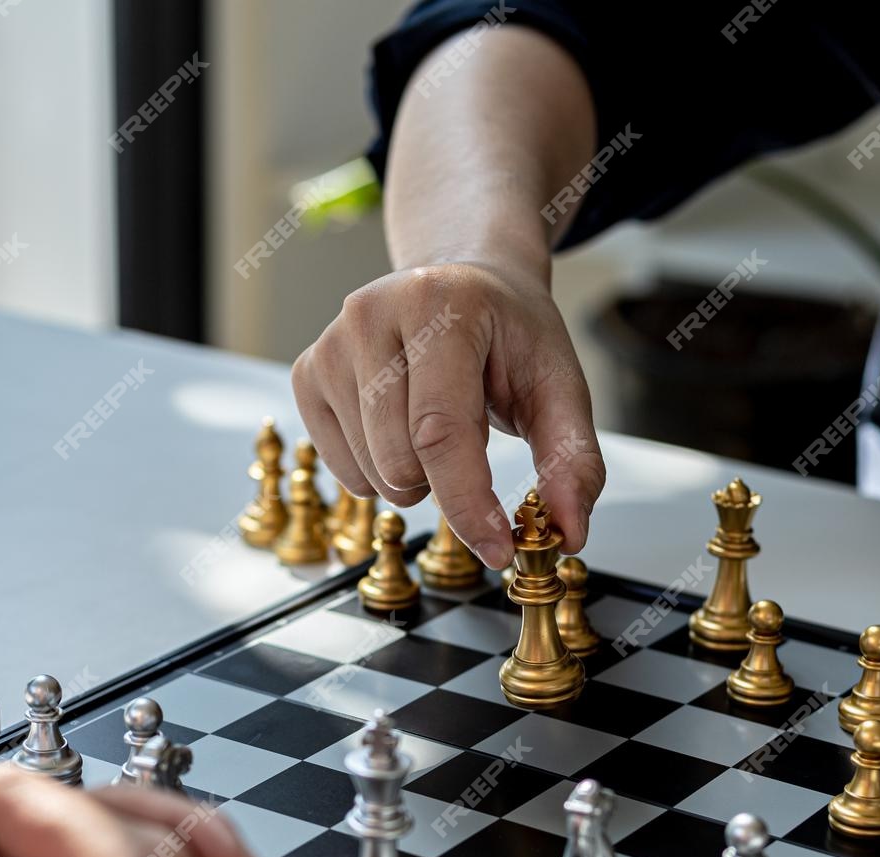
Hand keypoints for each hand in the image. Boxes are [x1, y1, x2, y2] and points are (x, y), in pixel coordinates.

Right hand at [291, 258, 604, 567]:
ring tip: (437, 424)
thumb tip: (569, 531)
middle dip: (446, 483)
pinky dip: (380, 472)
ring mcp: (330, 344)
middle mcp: (372, 313)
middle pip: (401, 462)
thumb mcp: (558, 385)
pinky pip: (342, 471)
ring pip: (372, 474)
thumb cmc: (508, 335)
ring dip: (414, 478)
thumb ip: (573, 458)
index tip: (499, 548)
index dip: (468, 502)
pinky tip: (401, 427)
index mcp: (441, 303)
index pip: (441, 430)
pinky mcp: (307, 374)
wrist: (462, 285)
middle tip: (473, 439)